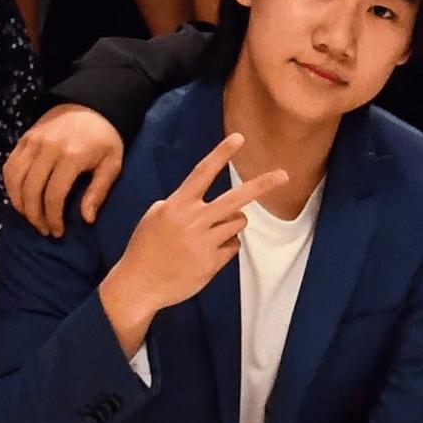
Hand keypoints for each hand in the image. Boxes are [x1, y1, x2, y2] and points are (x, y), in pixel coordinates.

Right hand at [5, 104, 125, 237]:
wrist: (90, 105)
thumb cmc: (104, 139)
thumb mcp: (112, 164)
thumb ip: (99, 192)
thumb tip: (86, 220)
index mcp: (73, 155)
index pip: (54, 195)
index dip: (53, 218)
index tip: (57, 232)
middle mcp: (49, 148)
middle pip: (31, 190)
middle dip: (35, 216)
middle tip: (43, 230)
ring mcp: (33, 141)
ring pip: (15, 180)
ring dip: (19, 204)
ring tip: (31, 218)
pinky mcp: (24, 139)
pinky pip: (9, 167)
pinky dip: (10, 187)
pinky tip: (20, 199)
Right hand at [98, 135, 287, 353]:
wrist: (137, 285)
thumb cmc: (146, 248)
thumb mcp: (155, 217)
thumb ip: (180, 204)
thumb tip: (205, 199)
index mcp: (176, 205)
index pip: (202, 172)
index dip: (221, 154)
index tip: (239, 138)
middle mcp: (192, 220)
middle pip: (235, 198)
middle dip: (262, 185)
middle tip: (284, 175)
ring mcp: (203, 242)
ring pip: (238, 222)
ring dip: (230, 225)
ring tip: (206, 237)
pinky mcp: (212, 262)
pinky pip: (233, 245)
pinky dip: (225, 247)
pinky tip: (203, 255)